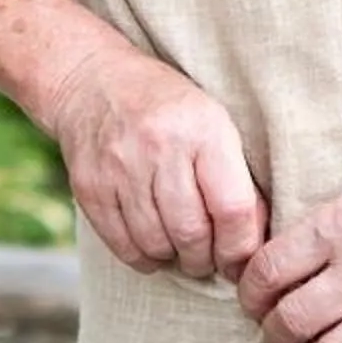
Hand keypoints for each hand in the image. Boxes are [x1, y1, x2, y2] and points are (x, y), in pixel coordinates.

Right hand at [38, 47, 267, 282]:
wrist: (94, 80)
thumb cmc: (168, 108)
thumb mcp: (213, 123)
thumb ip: (236, 179)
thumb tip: (252, 243)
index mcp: (202, 129)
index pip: (232, 209)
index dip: (241, 248)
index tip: (240, 261)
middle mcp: (159, 146)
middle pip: (192, 233)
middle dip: (205, 260)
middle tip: (208, 258)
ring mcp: (119, 166)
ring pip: (156, 244)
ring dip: (174, 259)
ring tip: (180, 249)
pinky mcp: (89, 185)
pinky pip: (121, 244)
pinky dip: (142, 257)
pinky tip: (151, 246)